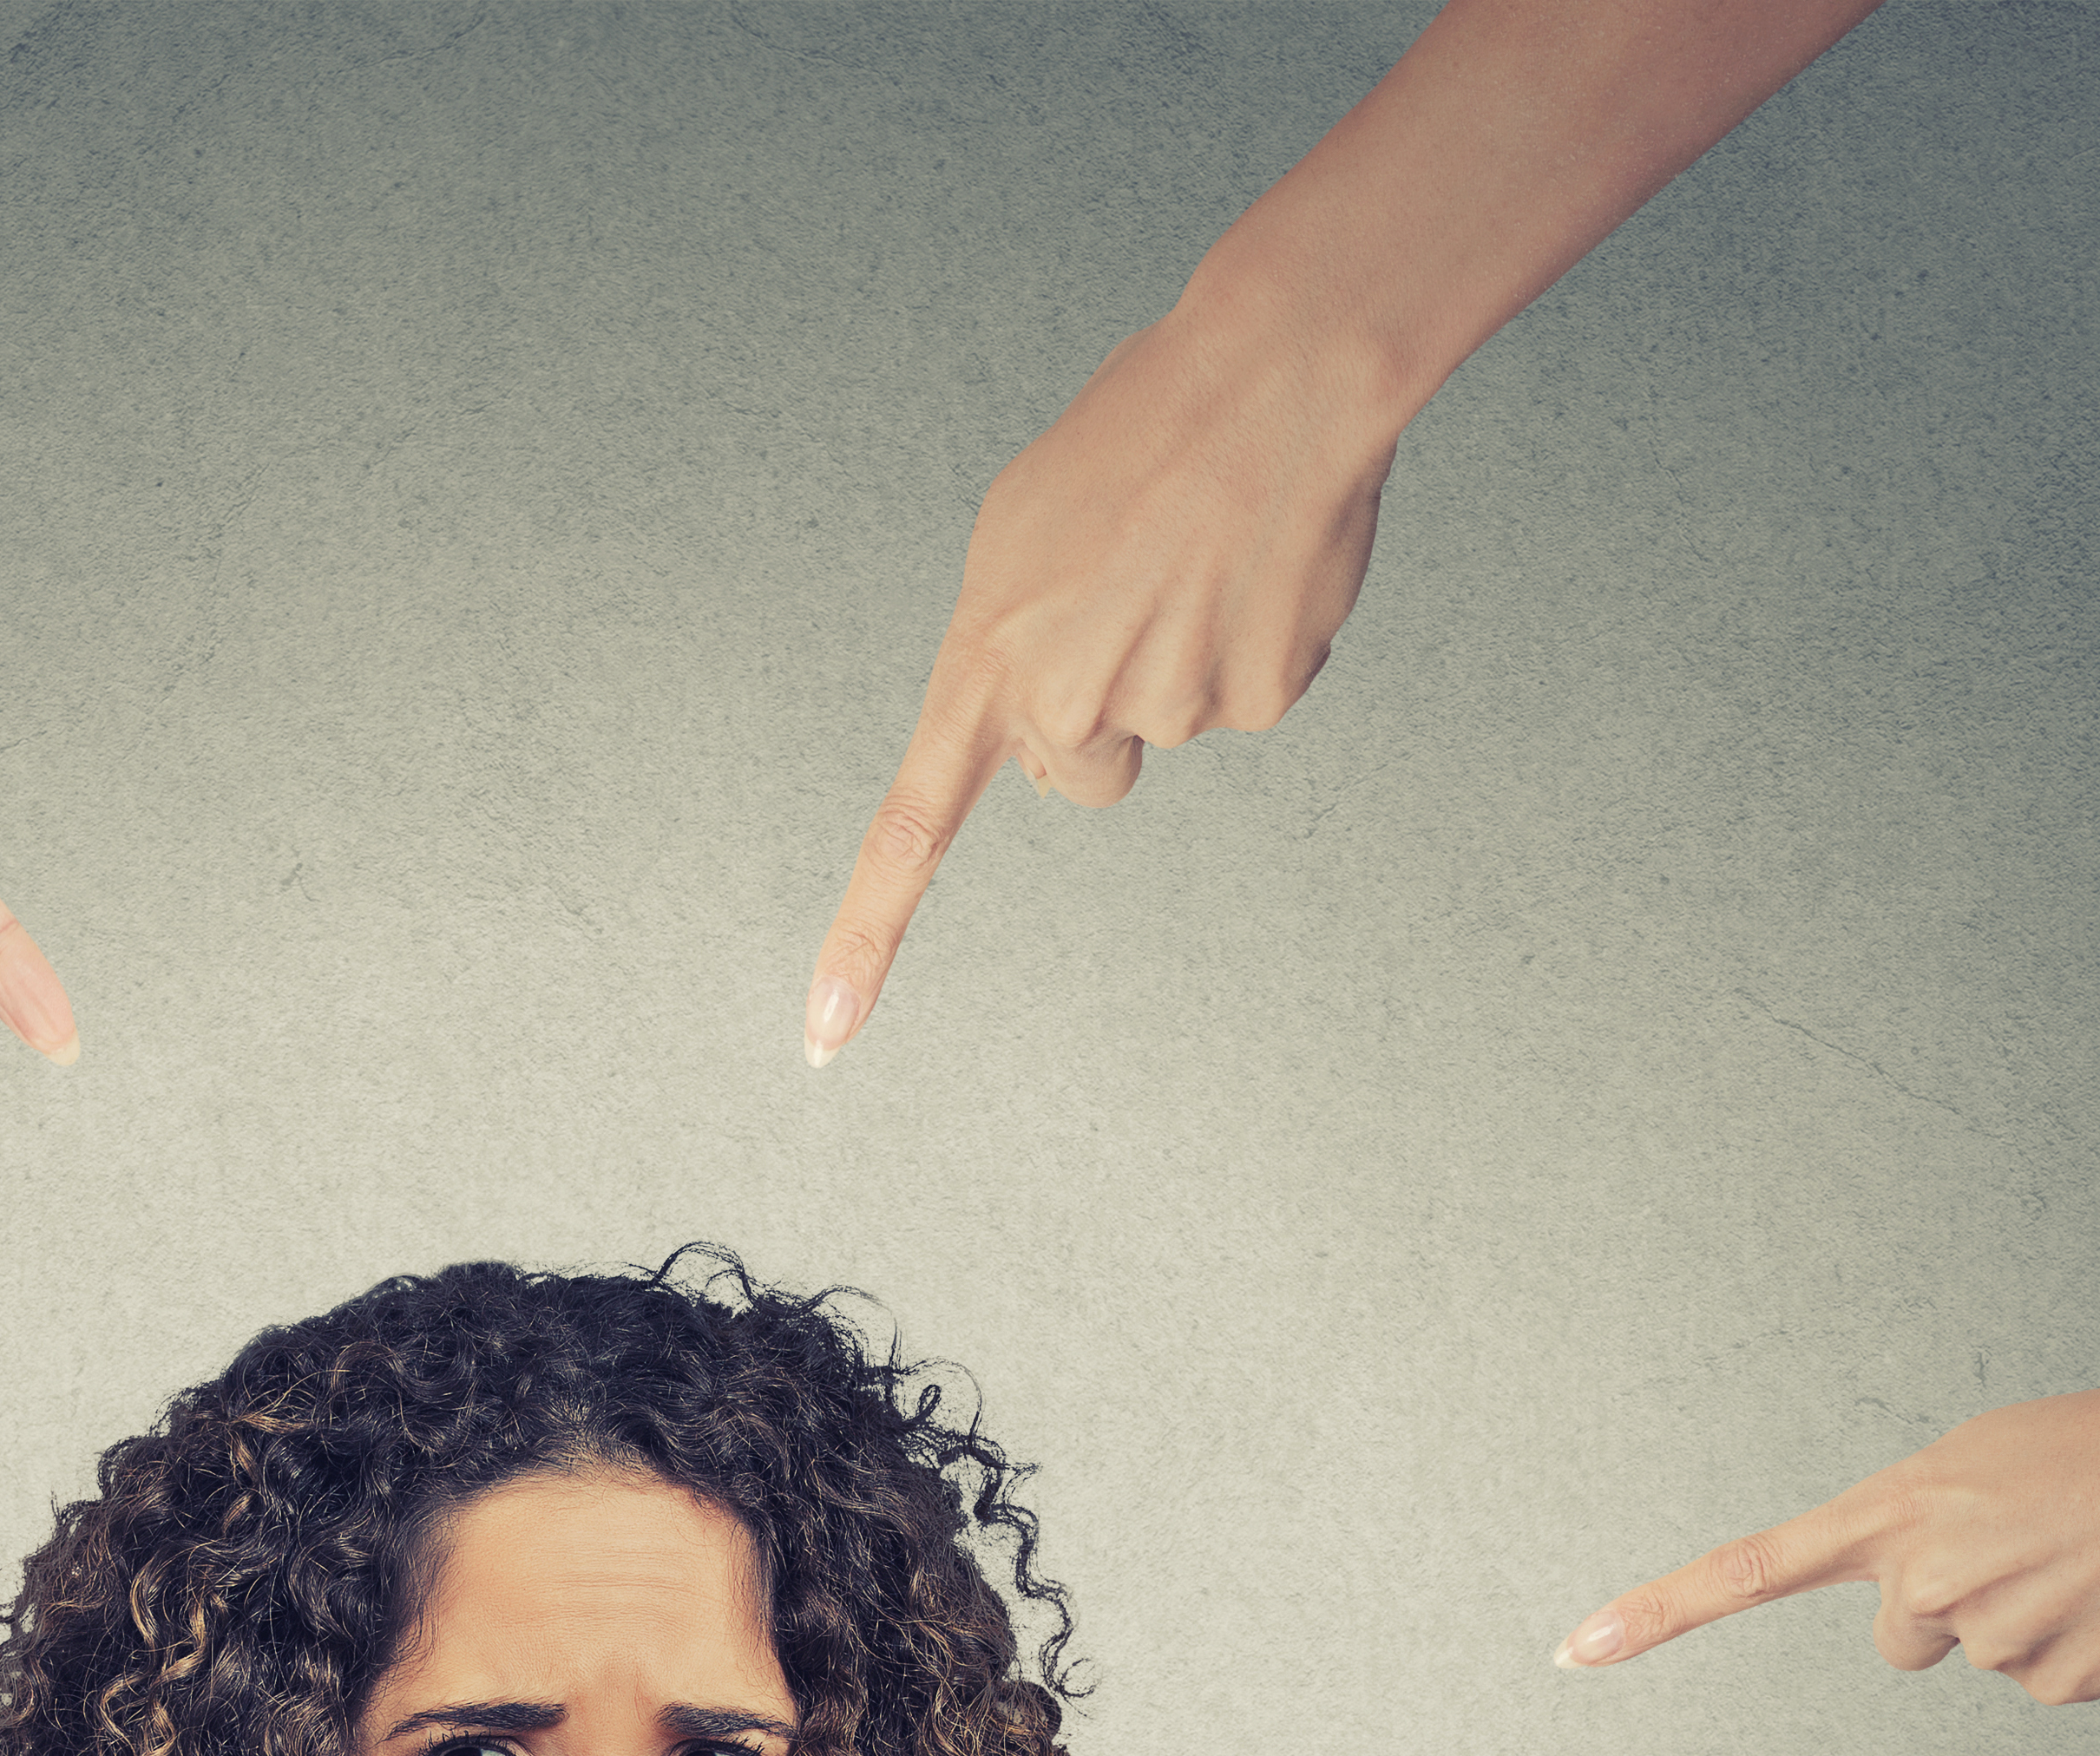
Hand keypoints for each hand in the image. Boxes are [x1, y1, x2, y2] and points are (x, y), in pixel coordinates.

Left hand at [803, 285, 1396, 1067]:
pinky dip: (1258, 647)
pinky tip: (1259, 570)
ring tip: (1201, 558)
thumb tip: (1036, 743)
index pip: (907, 829)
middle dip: (1102, 713)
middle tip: (1136, 596)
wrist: (1276, 373)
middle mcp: (1065, 702)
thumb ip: (1006, 646)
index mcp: (987, 657)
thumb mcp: (1022, 532)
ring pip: (1167, 734)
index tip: (823, 1038)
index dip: (865, 940)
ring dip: (1184, 661)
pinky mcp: (1256, 702)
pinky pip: (1248, 702)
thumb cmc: (1139, 434)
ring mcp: (1165, 709)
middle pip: (1078, 777)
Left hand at [1553, 1374, 2099, 1703]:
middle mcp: (1924, 1578)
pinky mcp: (2059, 1685)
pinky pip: (2045, 1682)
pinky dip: (2085, 1649)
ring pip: (1981, 1657)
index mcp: (1896, 1511)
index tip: (1573, 1651)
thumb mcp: (1988, 1460)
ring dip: (2031, 1617)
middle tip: (2035, 1547)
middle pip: (1900, 1638)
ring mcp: (1991, 1637)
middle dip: (1951, 1608)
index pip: (1747, 1570)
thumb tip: (1911, 1613)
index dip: (1657, 1614)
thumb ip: (1919, 1528)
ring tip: (2095, 1557)